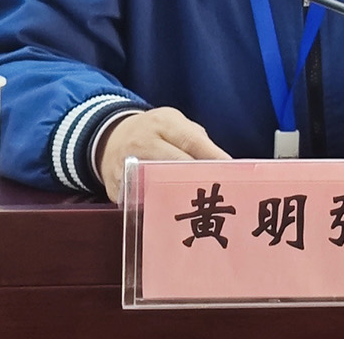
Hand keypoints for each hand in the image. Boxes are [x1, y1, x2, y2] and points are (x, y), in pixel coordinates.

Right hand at [96, 107, 230, 202]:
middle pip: (176, 164)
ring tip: (204, 213)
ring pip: (159, 187)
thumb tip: (223, 165)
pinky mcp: (118, 189)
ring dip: (181, 199)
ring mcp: (127, 166)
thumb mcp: (174, 124)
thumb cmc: (154, 133)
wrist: (111, 138)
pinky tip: (177, 220)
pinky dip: (160, 211)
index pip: (192, 140)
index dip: (213, 158)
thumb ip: (197, 140)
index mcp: (162, 123)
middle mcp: (143, 143)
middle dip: (200, 180)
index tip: (233, 174)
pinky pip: (142, 203)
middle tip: (221, 196)